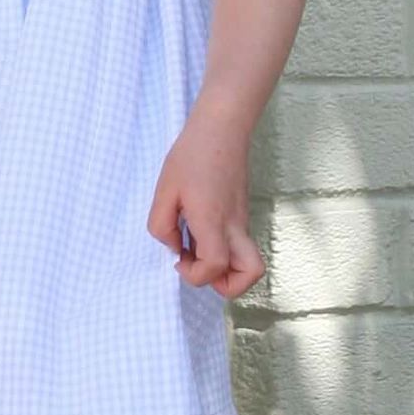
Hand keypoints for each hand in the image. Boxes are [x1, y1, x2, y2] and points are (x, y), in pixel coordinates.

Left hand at [148, 114, 265, 297]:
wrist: (222, 130)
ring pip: (249, 263)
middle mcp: (234, 226)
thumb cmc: (191, 155)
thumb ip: (161, 225)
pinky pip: (239, 246)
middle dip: (225, 284)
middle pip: (251, 274)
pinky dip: (222, 252)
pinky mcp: (242, 216)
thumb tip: (173, 248)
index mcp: (212, 220)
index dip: (195, 274)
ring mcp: (242, 222)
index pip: (215, 266)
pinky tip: (198, 232)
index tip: (178, 258)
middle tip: (196, 264)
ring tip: (196, 250)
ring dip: (224, 270)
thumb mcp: (164, 190)